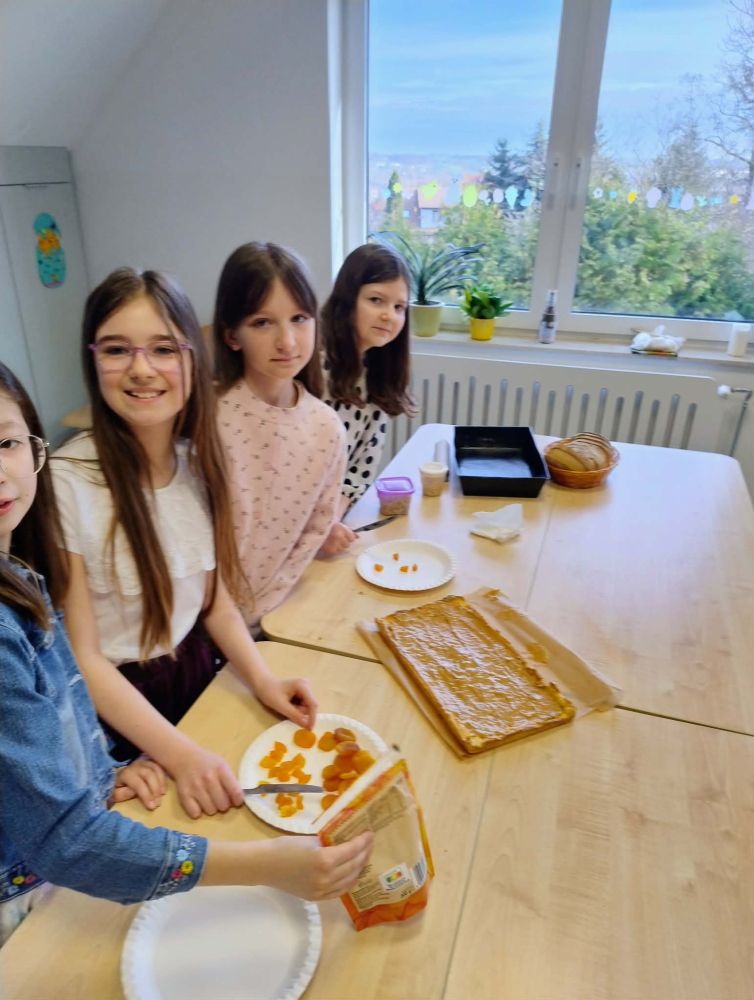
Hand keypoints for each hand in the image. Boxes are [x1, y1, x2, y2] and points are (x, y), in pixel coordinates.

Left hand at [109, 757, 166, 810]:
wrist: (119, 775)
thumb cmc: (119, 787)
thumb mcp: (116, 794)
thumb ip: (122, 794)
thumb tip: (134, 793)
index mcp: (126, 773)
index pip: (138, 784)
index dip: (146, 795)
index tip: (152, 807)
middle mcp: (136, 766)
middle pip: (149, 775)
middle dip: (155, 790)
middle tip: (158, 803)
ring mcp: (145, 762)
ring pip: (156, 769)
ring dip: (161, 784)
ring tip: (162, 795)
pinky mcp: (151, 762)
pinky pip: (160, 768)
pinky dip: (163, 778)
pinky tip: (163, 788)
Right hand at [170, 742, 244, 819]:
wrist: (184, 758)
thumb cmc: (207, 763)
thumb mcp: (222, 765)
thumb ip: (231, 780)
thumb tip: (239, 798)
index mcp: (221, 769)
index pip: (235, 792)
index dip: (238, 800)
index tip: (237, 801)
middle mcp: (208, 778)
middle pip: (223, 805)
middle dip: (224, 804)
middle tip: (220, 798)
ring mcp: (195, 787)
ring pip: (210, 811)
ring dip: (212, 808)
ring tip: (209, 799)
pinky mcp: (184, 795)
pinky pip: (195, 813)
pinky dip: (197, 811)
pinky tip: (198, 802)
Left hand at [254, 674, 317, 728]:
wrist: (263, 684)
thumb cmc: (270, 692)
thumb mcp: (281, 705)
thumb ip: (295, 715)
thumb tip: (307, 725)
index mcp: (303, 686)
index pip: (313, 704)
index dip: (312, 717)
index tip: (309, 729)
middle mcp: (307, 686)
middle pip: (309, 706)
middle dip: (299, 712)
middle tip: (286, 709)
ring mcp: (305, 689)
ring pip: (306, 707)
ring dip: (297, 711)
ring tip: (285, 705)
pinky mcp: (303, 692)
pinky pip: (303, 705)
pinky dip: (295, 708)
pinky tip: (287, 704)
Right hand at [259, 832, 373, 899]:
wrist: (265, 866)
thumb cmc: (285, 847)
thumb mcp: (310, 839)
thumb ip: (329, 840)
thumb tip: (344, 837)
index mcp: (325, 860)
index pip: (352, 850)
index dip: (363, 842)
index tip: (370, 834)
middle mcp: (327, 878)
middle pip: (354, 866)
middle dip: (364, 853)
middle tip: (370, 843)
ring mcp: (322, 891)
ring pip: (349, 880)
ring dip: (359, 868)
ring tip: (364, 856)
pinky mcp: (317, 898)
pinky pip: (339, 891)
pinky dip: (349, 882)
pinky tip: (354, 874)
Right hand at [317, 521, 356, 557]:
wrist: (312, 529)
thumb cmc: (326, 526)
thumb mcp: (338, 525)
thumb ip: (349, 531)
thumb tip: (358, 537)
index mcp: (341, 529)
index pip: (352, 538)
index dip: (348, 538)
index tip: (343, 536)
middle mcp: (339, 537)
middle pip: (347, 545)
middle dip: (343, 542)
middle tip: (335, 539)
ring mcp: (334, 544)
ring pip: (341, 549)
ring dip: (337, 547)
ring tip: (330, 542)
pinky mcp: (329, 551)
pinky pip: (334, 552)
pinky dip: (331, 550)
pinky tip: (327, 545)